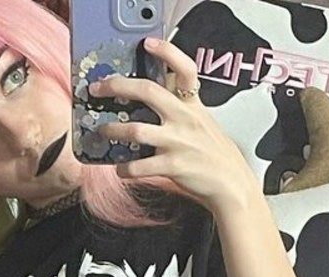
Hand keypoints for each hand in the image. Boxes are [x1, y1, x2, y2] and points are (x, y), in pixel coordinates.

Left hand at [90, 39, 258, 214]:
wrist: (230, 182)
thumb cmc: (212, 152)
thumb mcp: (201, 121)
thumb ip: (180, 108)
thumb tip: (151, 101)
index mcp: (192, 105)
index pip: (185, 69)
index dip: (167, 52)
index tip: (147, 44)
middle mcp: (184, 118)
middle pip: (148, 91)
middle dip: (118, 86)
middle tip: (98, 88)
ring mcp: (178, 141)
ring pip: (136, 129)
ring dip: (113, 130)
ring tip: (102, 131)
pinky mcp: (173, 165)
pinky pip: (139, 166)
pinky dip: (125, 169)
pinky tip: (120, 169)